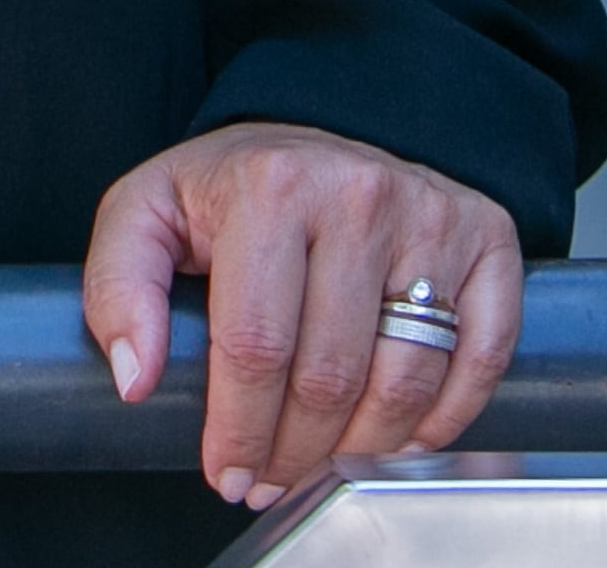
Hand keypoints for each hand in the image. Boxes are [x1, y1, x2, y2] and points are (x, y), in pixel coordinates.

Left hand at [80, 120, 517, 511]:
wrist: (325, 128)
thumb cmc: (236, 185)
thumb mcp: (148, 210)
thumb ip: (120, 286)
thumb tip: (135, 377)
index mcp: (270, 187)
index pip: (256, 344)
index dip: (240, 428)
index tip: (227, 472)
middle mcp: (359, 196)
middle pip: (331, 376)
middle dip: (295, 452)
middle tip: (270, 479)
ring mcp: (431, 218)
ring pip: (405, 381)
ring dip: (362, 450)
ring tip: (324, 464)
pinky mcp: (486, 240)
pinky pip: (480, 358)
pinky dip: (443, 419)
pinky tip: (399, 437)